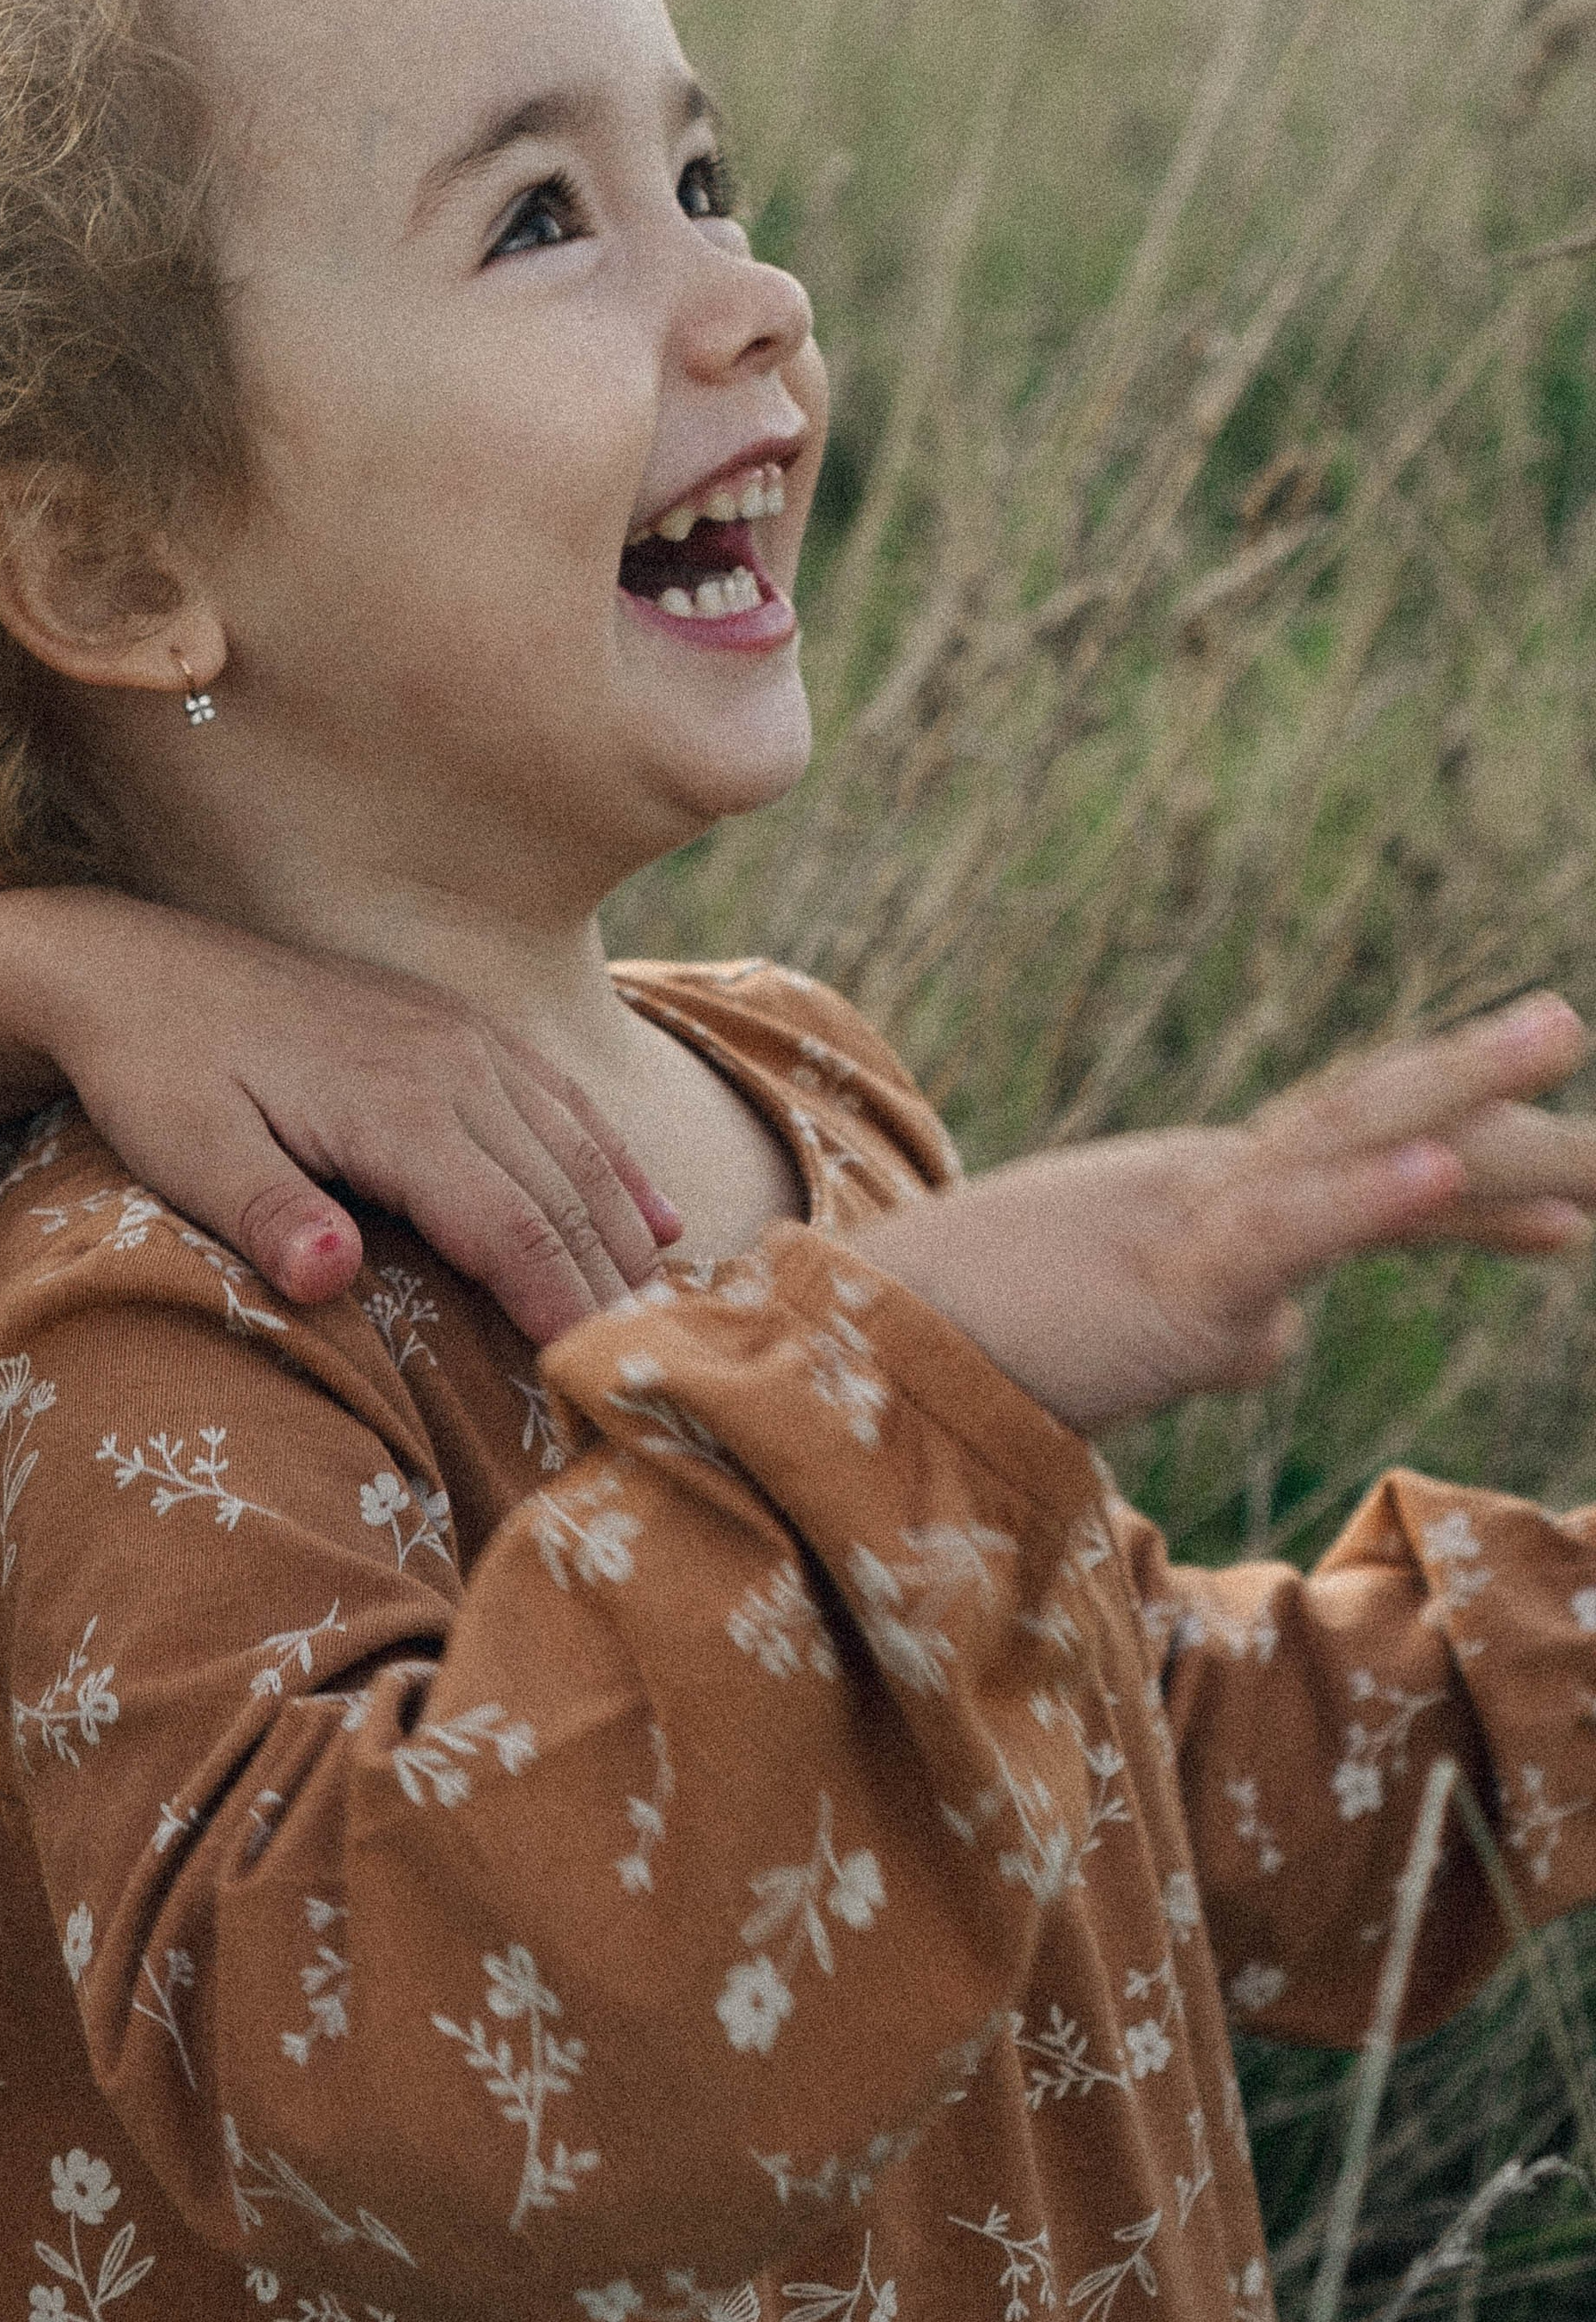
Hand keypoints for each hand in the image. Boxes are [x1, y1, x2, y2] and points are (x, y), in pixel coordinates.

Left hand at [0, 887, 680, 1339]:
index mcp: (395, 1104)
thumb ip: (266, 1212)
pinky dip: (613, 1163)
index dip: (563, 1307)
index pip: (510, 1225)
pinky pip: (558, 1101)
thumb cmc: (154, 1074)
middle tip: (659, 1382)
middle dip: (614, 1288)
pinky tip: (653, 1218)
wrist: (133, 966)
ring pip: (576, 1146)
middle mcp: (450, 1062)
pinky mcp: (453, 1028)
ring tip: (667, 1323)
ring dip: (627, 1233)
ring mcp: (460, 1037)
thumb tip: (334, 1275)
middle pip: (562, 1192)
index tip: (602, 1383)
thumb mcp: (186, 1151)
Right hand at [846, 995, 1595, 1435]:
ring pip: (1344, 1144)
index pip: (1354, 1162)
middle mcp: (1201, 1187)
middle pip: (1372, 1124)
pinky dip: (1365, 1190)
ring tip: (1559, 1026)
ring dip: (1464, 1095)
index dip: (1470, 1162)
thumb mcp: (1120, 1344)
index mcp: (1200, 1204)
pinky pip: (1279, 1230)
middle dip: (1494, 1097)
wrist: (848, 1346)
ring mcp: (1184, 1225)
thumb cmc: (967, 1344)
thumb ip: (1210, 1329)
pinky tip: (1439, 1162)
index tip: (1574, 1198)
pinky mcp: (1161, 1284)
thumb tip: (1278, 1342)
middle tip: (1572, 1028)